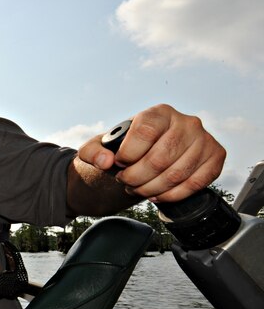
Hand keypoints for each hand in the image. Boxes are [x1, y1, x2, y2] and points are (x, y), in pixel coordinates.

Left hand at [77, 104, 225, 201]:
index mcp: (159, 113)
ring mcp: (204, 140)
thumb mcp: (101, 146)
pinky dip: (171, 195)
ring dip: (151, 189)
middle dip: (137, 177)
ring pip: (176, 174)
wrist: (150, 154)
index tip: (120, 163)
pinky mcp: (215, 158)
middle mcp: (187, 122)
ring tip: (138, 188)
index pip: (144, 132)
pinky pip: (194, 184)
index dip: (128, 154)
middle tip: (126, 181)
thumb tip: (105, 161)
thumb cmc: (126, 148)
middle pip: (160, 158)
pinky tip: (157, 194)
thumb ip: (92, 151)